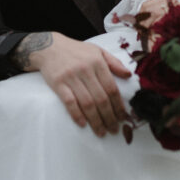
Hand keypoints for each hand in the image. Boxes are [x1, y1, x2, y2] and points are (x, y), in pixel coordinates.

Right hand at [13, 32, 131, 136]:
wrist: (49, 47)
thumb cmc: (76, 51)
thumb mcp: (97, 51)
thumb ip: (114, 62)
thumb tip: (129, 75)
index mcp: (97, 62)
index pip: (111, 88)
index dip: (118, 105)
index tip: (123, 118)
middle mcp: (85, 70)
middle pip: (101, 98)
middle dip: (109, 117)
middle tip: (114, 130)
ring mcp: (71, 77)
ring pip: (87, 103)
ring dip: (95, 120)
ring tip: (101, 132)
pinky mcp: (58, 83)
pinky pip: (69, 102)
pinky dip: (77, 115)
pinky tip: (83, 124)